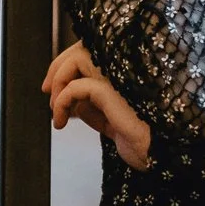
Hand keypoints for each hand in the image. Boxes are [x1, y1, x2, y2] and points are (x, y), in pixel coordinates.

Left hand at [43, 42, 151, 169]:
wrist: (157, 157)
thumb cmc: (139, 141)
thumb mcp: (108, 119)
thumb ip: (91, 104)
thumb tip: (68, 96)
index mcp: (123, 73)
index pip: (91, 51)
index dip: (66, 62)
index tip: (51, 85)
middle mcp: (124, 69)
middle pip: (83, 48)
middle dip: (58, 66)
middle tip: (47, 90)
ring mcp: (121, 78)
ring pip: (79, 58)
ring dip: (59, 81)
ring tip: (56, 108)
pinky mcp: (114, 93)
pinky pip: (78, 86)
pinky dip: (62, 100)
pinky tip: (61, 119)